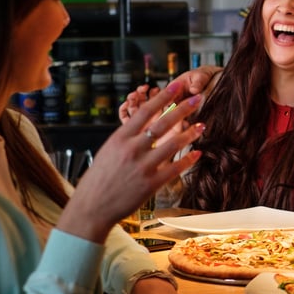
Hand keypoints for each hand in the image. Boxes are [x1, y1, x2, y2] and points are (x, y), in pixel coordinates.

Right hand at [61, 80, 203, 241]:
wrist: (91, 209)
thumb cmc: (99, 179)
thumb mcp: (108, 151)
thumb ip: (127, 138)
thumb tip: (144, 124)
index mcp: (119, 139)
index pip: (145, 111)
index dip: (163, 97)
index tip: (176, 85)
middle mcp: (131, 150)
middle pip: (162, 124)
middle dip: (183, 109)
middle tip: (198, 98)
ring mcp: (142, 167)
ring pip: (172, 144)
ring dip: (190, 133)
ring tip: (202, 125)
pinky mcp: (151, 184)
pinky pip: (175, 168)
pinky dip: (187, 159)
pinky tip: (197, 153)